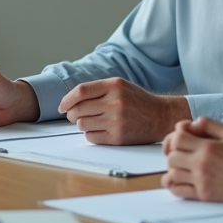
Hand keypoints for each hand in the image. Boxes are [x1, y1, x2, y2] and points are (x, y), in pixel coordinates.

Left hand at [58, 78, 189, 144]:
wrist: (160, 116)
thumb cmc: (136, 101)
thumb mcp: (120, 86)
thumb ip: (97, 90)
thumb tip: (69, 101)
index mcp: (114, 86)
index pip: (81, 91)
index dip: (67, 100)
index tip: (62, 106)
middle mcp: (115, 102)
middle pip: (78, 109)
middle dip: (70, 114)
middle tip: (72, 115)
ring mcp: (116, 121)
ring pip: (82, 124)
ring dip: (81, 124)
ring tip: (90, 121)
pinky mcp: (118, 137)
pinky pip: (91, 137)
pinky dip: (90, 134)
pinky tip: (99, 130)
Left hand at [162, 118, 222, 205]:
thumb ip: (209, 125)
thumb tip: (191, 124)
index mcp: (208, 148)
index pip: (177, 139)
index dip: (177, 137)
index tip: (185, 139)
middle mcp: (202, 165)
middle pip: (172, 157)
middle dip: (174, 153)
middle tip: (184, 153)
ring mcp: (203, 182)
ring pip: (173, 175)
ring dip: (174, 169)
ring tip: (184, 166)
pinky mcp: (205, 195)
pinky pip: (179, 192)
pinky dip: (175, 186)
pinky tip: (181, 180)